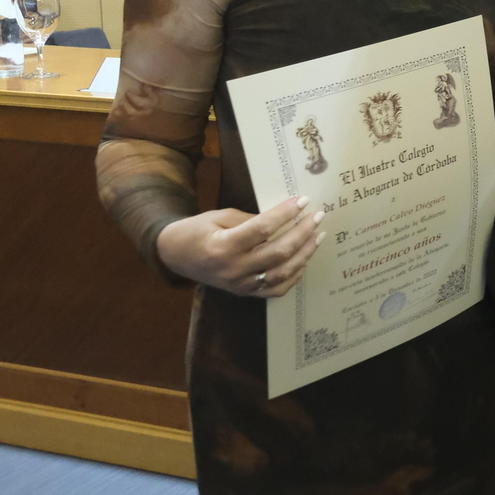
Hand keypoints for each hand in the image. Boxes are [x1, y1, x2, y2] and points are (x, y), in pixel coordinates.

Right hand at [154, 195, 324, 296]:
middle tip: (317, 217)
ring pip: (282, 273)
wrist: (176, 256)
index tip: (303, 200)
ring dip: (305, 253)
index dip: (285, 213)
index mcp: (224, 246)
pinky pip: (276, 289)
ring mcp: (241, 285)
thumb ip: (251, 220)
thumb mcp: (220, 217)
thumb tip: (283, 218)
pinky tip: (304, 259)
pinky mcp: (245, 293)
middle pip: (278, 252)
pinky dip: (294, 275)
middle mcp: (234, 269)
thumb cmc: (198, 231)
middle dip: (302, 233)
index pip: (262, 228)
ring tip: (318, 235)